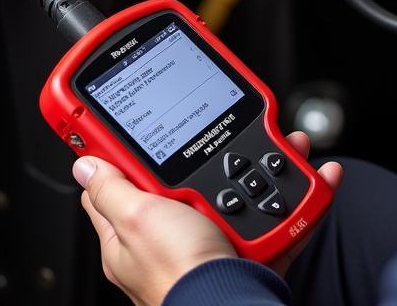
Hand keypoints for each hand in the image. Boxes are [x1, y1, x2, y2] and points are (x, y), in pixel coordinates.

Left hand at [72, 131, 342, 305]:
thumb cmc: (182, 277)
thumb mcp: (137, 220)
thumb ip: (112, 191)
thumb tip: (84, 165)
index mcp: (132, 234)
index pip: (118, 181)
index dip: (124, 149)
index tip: (138, 120)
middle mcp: (171, 239)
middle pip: (184, 179)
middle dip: (209, 151)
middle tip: (225, 129)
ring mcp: (212, 244)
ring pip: (236, 190)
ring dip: (264, 163)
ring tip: (283, 146)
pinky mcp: (249, 252)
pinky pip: (272, 214)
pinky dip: (295, 195)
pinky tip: (312, 176)